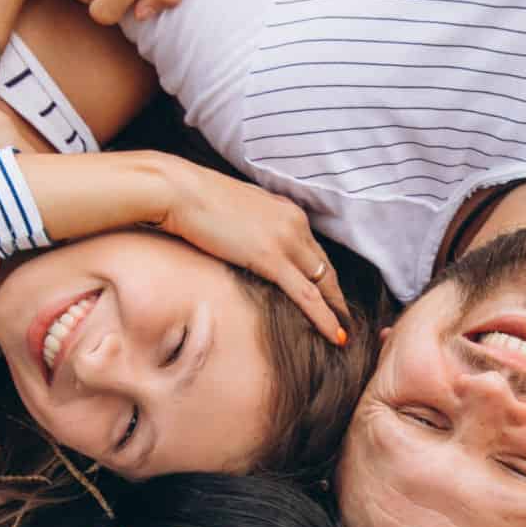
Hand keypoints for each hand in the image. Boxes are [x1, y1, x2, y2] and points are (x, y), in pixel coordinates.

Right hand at [152, 155, 348, 343]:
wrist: (179, 190)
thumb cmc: (196, 198)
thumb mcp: (238, 209)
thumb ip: (255, 224)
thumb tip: (251, 240)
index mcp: (288, 211)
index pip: (314, 250)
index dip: (324, 276)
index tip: (331, 296)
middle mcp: (295, 224)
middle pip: (325, 267)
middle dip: (337, 297)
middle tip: (346, 321)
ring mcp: (286, 241)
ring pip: (322, 283)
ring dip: (336, 311)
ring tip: (344, 335)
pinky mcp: (271, 258)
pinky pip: (306, 295)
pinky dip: (324, 318)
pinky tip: (335, 335)